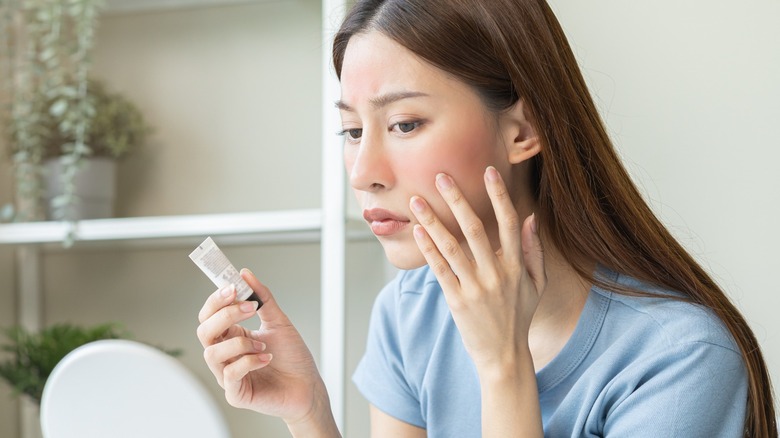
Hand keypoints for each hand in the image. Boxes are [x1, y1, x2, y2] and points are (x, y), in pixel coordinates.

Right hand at [196, 269, 333, 430]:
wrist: (308, 386)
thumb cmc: (293, 357)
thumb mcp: (279, 322)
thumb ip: (262, 298)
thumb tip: (245, 274)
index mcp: (232, 335)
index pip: (210, 315)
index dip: (217, 300)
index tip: (233, 287)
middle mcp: (226, 354)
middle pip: (205, 331)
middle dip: (225, 315)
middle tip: (250, 307)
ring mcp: (227, 375)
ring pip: (211, 353)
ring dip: (239, 343)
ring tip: (263, 345)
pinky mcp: (236, 394)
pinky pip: (229, 375)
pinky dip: (248, 362)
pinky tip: (266, 358)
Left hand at [409, 166, 545, 370]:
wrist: (503, 355)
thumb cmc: (519, 316)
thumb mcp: (537, 284)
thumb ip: (534, 250)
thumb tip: (532, 218)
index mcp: (517, 266)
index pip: (508, 223)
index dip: (499, 195)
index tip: (489, 172)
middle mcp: (497, 274)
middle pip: (475, 229)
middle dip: (457, 200)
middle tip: (441, 176)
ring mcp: (476, 288)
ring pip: (452, 247)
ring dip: (433, 221)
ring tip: (416, 200)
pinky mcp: (457, 301)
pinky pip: (440, 270)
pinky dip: (428, 249)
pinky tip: (418, 231)